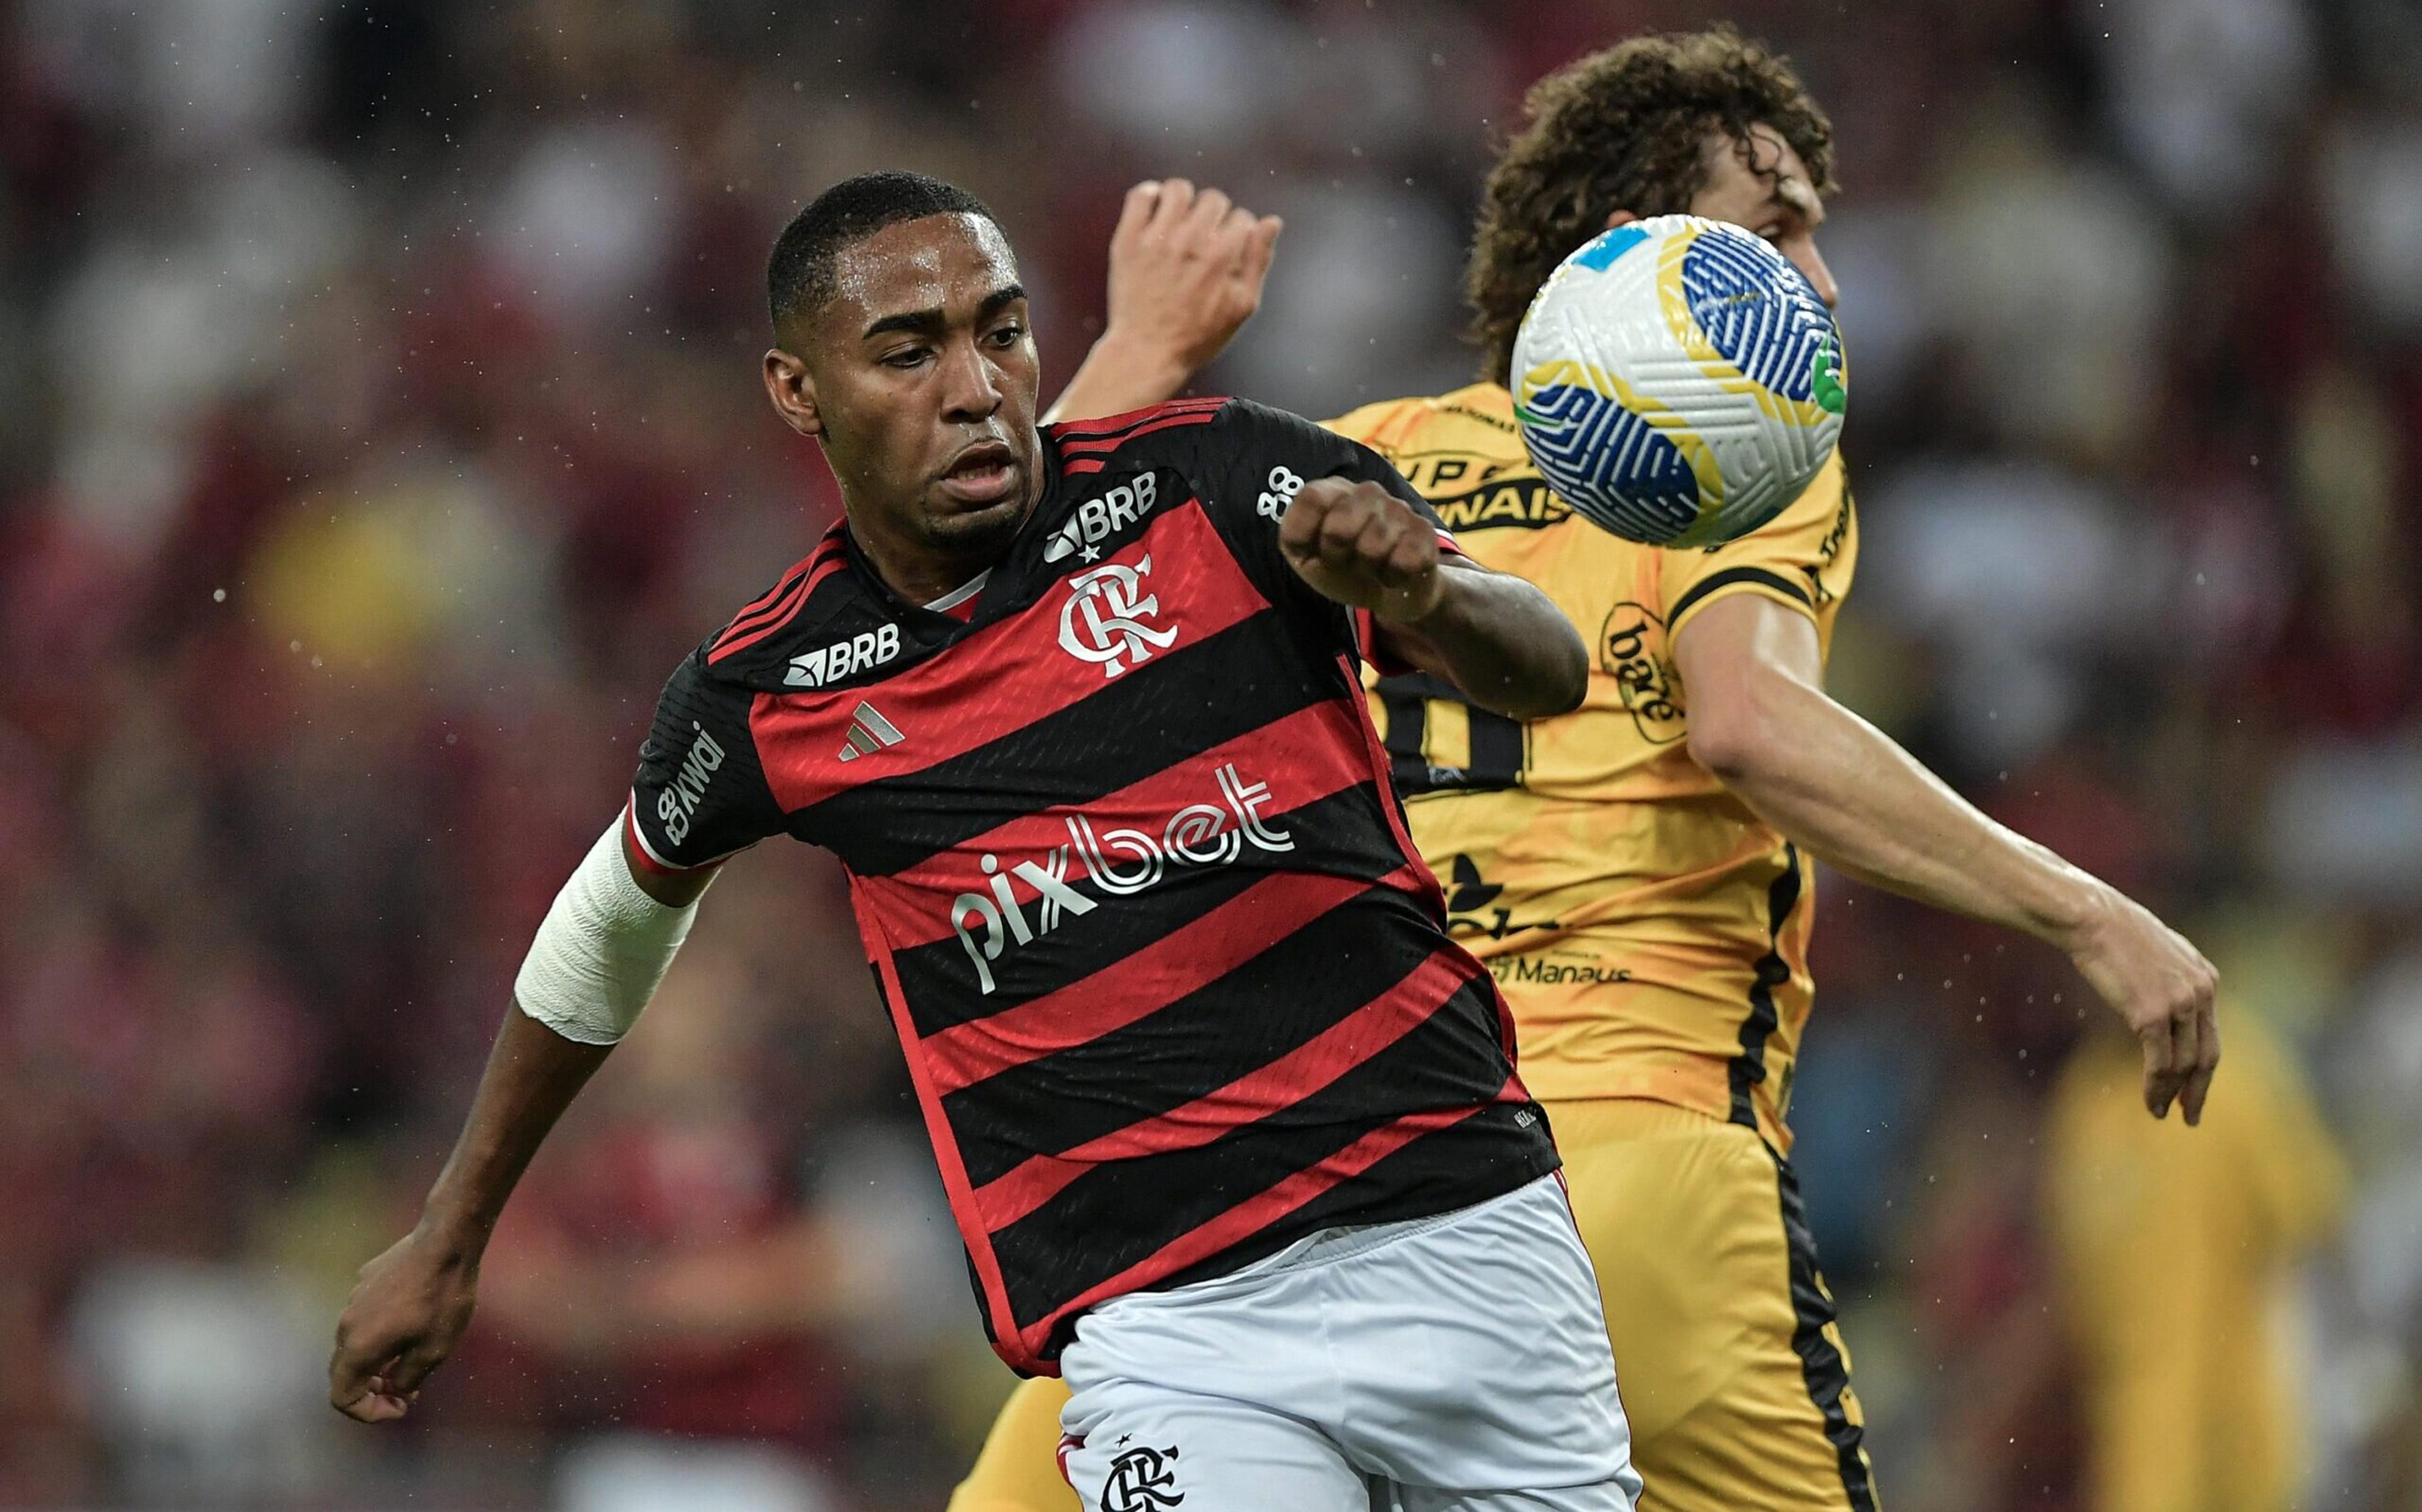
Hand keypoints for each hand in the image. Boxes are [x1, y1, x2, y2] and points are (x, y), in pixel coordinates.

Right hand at [328, 1226, 480, 1422]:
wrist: (445, 1243)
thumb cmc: (442, 1300)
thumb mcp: (433, 1352)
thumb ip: (406, 1380)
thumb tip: (395, 1389)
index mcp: (357, 1348)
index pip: (341, 1398)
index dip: (369, 1412)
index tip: (402, 1405)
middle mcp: (345, 1325)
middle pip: (345, 1373)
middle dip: (373, 1389)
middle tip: (408, 1389)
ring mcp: (352, 1300)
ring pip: (355, 1344)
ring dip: (377, 1360)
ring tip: (413, 1356)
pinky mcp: (364, 1280)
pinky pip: (365, 1317)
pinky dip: (381, 1333)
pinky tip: (412, 1321)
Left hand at [1101, 179, 1281, 373]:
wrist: (1147, 352)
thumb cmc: (1197, 336)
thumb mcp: (1242, 306)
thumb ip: (1259, 260)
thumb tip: (1271, 222)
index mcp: (1223, 255)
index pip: (1242, 217)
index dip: (1239, 232)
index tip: (1228, 248)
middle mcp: (1191, 240)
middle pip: (1214, 199)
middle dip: (1216, 215)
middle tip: (1205, 237)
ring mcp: (1157, 238)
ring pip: (1179, 189)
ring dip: (1185, 200)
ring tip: (1181, 220)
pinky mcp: (1129, 239)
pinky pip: (1140, 195)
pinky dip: (1150, 196)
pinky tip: (1155, 213)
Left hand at [1279, 477, 1445, 623]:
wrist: (1388, 593)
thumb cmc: (1341, 568)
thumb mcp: (1304, 557)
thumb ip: (1294, 538)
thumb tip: (1312, 533)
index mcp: (1334, 491)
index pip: (1313, 497)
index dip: (1305, 533)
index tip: (1309, 551)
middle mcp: (1368, 492)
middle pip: (1339, 527)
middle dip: (1336, 557)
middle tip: (1345, 560)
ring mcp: (1399, 509)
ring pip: (1372, 548)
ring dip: (1368, 570)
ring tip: (1371, 566)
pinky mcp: (1424, 531)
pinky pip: (1404, 561)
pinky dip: (1393, 577)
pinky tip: (1393, 572)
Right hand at [2060, 885, 2220, 1122]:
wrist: (2092, 918)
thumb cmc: (2113, 932)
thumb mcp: (2157, 956)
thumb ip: (2170, 981)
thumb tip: (2165, 1007)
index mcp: (2206, 978)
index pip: (2210, 1035)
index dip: (2203, 1068)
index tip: (2194, 1089)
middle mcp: (2201, 992)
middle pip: (2206, 1055)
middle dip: (2198, 1089)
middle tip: (2190, 1115)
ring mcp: (2180, 1003)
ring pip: (2183, 1064)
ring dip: (2172, 1093)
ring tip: (2159, 1112)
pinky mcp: (2153, 1014)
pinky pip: (2160, 1062)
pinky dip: (2156, 1087)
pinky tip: (2149, 1101)